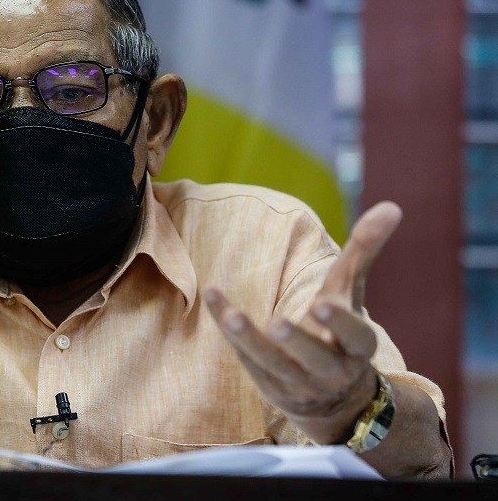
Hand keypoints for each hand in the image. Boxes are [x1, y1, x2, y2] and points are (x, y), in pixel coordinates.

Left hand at [204, 201, 402, 443]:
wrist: (333, 397)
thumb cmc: (340, 329)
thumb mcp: (352, 292)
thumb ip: (365, 251)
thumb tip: (391, 206)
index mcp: (357, 346)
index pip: (355, 336)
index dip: (341, 323)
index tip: (324, 304)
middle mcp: (331, 369)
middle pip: (314, 356)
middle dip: (296, 341)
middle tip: (277, 323)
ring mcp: (299, 383)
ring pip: (274, 364)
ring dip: (251, 340)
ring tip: (233, 316)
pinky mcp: (269, 386)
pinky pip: (245, 357)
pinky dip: (228, 330)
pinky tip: (213, 299)